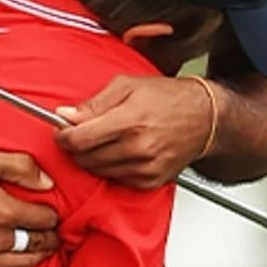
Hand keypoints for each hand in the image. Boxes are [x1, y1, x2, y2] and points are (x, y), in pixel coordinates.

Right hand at [0, 149, 61, 266]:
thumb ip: (20, 167)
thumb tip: (48, 183)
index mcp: (2, 211)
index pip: (45, 220)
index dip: (51, 215)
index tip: (48, 214)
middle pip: (39, 245)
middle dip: (49, 237)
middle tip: (49, 233)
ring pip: (23, 266)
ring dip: (36, 257)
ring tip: (36, 248)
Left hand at [55, 76, 213, 188]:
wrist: (205, 118)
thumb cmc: (169, 98)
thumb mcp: (128, 85)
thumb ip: (94, 102)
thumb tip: (65, 115)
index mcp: (131, 120)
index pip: (80, 139)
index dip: (63, 136)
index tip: (61, 131)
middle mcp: (139, 147)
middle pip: (86, 158)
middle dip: (76, 147)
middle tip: (80, 134)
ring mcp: (146, 167)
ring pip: (98, 171)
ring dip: (92, 158)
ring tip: (102, 141)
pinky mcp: (151, 181)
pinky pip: (116, 180)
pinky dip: (111, 168)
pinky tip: (119, 152)